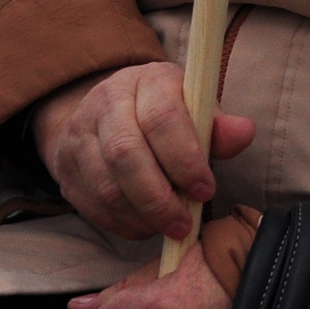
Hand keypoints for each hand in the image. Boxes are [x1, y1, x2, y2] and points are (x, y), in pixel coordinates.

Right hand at [31, 64, 255, 241]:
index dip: (185, 159)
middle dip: (160, 197)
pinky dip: (121, 223)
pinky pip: (91, 205)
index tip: (206, 190)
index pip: (161, 119)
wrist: (109, 114)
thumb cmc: (168, 113)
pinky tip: (146, 227)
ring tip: (170, 227)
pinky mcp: (66, 169)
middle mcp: (105, 103)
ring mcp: (78, 136)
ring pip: (105, 185)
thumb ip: (219, 126)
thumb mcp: (197, 109)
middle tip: (185, 222)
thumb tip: (244, 133)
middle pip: (126, 154)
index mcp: (147, 81)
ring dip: (141, 215)